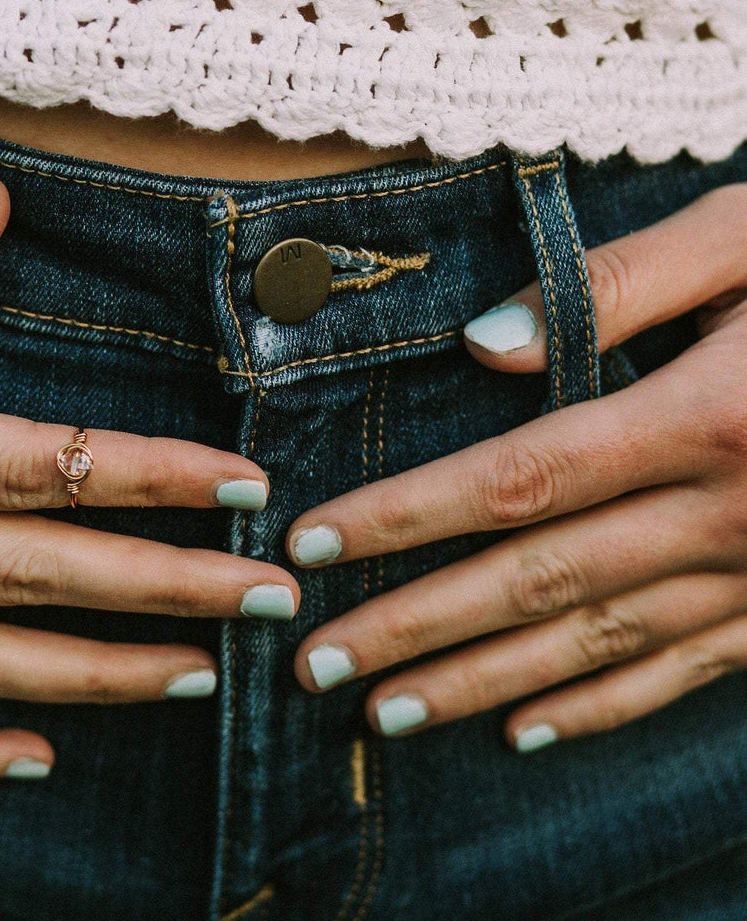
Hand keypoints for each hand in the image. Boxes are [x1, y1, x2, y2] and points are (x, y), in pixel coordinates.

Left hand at [287, 184, 746, 751]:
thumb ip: (625, 285)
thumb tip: (487, 343)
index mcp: (709, 419)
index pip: (516, 480)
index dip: (404, 518)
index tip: (311, 546)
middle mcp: (732, 516)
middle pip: (537, 580)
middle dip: (415, 627)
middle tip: (313, 665)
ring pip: (598, 643)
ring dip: (483, 685)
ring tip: (385, 713)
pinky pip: (685, 672)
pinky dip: (601, 706)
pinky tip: (525, 731)